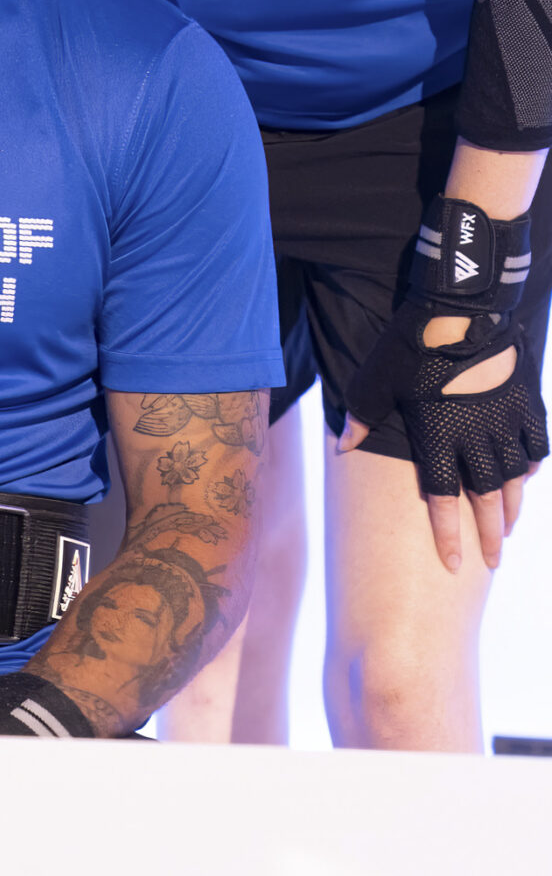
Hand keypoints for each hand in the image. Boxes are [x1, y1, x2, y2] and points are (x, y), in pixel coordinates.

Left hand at [340, 306, 548, 571]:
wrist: (460, 311)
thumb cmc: (410, 347)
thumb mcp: (375, 382)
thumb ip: (361, 418)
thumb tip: (342, 448)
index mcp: (438, 438)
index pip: (443, 499)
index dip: (447, 535)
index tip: (451, 564)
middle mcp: (475, 439)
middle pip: (485, 499)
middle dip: (488, 535)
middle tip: (492, 561)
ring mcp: (504, 422)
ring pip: (514, 478)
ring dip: (512, 507)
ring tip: (509, 528)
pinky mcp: (526, 404)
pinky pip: (535, 446)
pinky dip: (532, 465)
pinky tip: (527, 476)